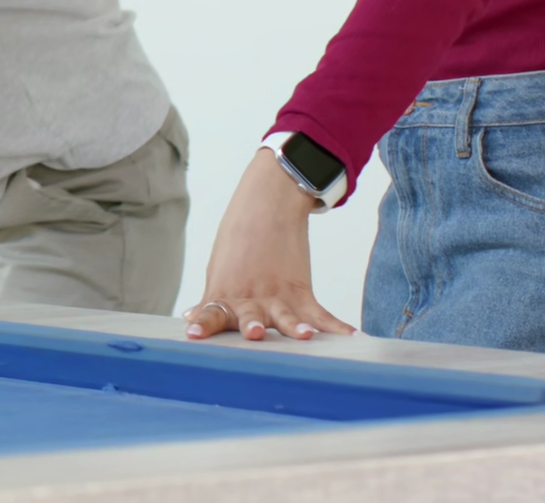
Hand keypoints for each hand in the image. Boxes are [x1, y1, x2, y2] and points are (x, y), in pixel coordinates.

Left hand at [183, 148, 355, 341]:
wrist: (267, 207)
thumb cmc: (237, 244)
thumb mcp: (219, 272)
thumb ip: (212, 301)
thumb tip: (191, 317)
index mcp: (226, 295)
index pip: (211, 313)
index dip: (203, 324)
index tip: (193, 333)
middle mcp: (251, 299)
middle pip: (250, 317)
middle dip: (253, 326)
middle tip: (255, 332)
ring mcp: (278, 296)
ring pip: (288, 317)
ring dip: (296, 327)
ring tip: (306, 335)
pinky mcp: (301, 292)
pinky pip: (321, 314)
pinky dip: (337, 327)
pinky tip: (352, 337)